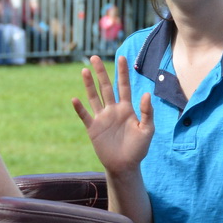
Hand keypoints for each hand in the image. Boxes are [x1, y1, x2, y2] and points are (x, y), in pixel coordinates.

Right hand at [72, 54, 153, 173]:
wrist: (125, 166)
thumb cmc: (138, 148)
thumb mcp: (147, 130)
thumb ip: (147, 112)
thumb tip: (146, 93)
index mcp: (127, 108)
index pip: (124, 86)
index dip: (123, 72)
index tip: (122, 57)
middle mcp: (113, 110)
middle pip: (106, 87)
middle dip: (101, 72)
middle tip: (95, 57)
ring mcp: (102, 118)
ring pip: (94, 97)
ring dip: (89, 85)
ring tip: (84, 70)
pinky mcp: (93, 128)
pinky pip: (85, 116)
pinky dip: (80, 108)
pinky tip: (75, 99)